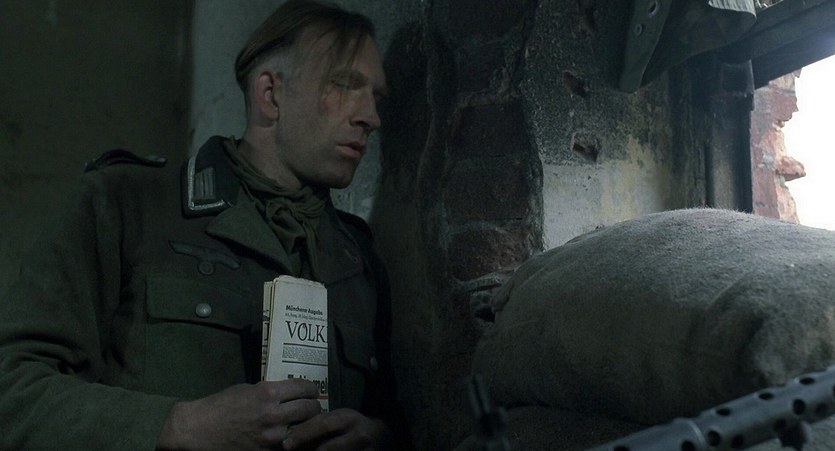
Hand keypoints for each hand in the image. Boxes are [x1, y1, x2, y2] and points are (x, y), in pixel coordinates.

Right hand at [157, 379, 321, 449]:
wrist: (198, 430)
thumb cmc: (221, 406)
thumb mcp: (248, 389)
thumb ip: (271, 391)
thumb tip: (291, 394)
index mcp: (268, 393)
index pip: (305, 388)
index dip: (312, 389)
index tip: (311, 392)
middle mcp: (273, 414)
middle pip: (311, 410)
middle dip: (313, 407)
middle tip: (311, 408)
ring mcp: (271, 437)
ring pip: (305, 430)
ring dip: (306, 426)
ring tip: (304, 424)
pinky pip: (290, 446)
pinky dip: (293, 441)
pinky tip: (291, 437)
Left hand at [282, 408, 389, 450]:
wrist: (383, 436)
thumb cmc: (354, 426)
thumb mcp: (340, 419)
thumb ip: (321, 424)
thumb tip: (291, 435)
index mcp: (348, 418)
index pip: (323, 424)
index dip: (303, 433)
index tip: (286, 444)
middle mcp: (358, 435)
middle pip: (326, 448)